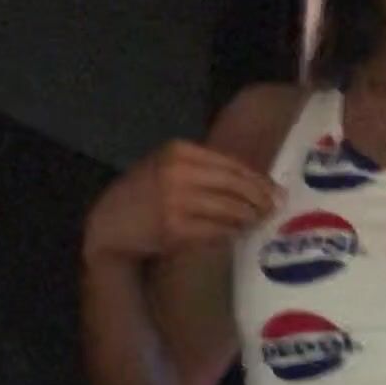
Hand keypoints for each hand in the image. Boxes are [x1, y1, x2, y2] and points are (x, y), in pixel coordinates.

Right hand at [83, 140, 284, 262]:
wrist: (110, 223)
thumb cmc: (142, 195)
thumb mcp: (167, 167)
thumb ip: (203, 169)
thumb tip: (250, 182)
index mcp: (180, 151)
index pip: (231, 164)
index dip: (258, 179)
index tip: (275, 190)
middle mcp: (179, 172)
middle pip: (235, 185)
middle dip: (260, 198)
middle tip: (275, 208)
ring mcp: (177, 201)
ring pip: (230, 209)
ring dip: (250, 217)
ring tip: (261, 221)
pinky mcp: (176, 228)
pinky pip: (216, 230)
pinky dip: (232, 233)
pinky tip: (240, 234)